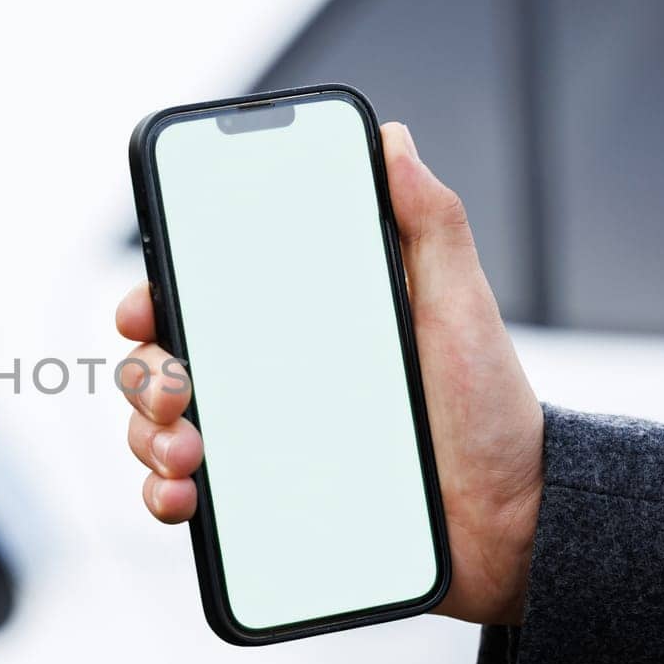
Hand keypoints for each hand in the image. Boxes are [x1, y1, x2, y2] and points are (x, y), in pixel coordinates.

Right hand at [116, 122, 544, 625]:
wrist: (516, 521)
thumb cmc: (489, 411)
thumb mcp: (460, 308)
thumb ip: (430, 225)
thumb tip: (394, 142)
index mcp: (297, 328)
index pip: (201, 298)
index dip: (155, 294)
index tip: (146, 305)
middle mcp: (265, 383)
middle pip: (163, 363)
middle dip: (146, 374)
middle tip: (176, 389)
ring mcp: (256, 447)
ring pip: (157, 430)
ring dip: (148, 437)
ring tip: (188, 454)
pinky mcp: (259, 508)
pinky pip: (182, 497)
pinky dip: (163, 495)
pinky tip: (184, 497)